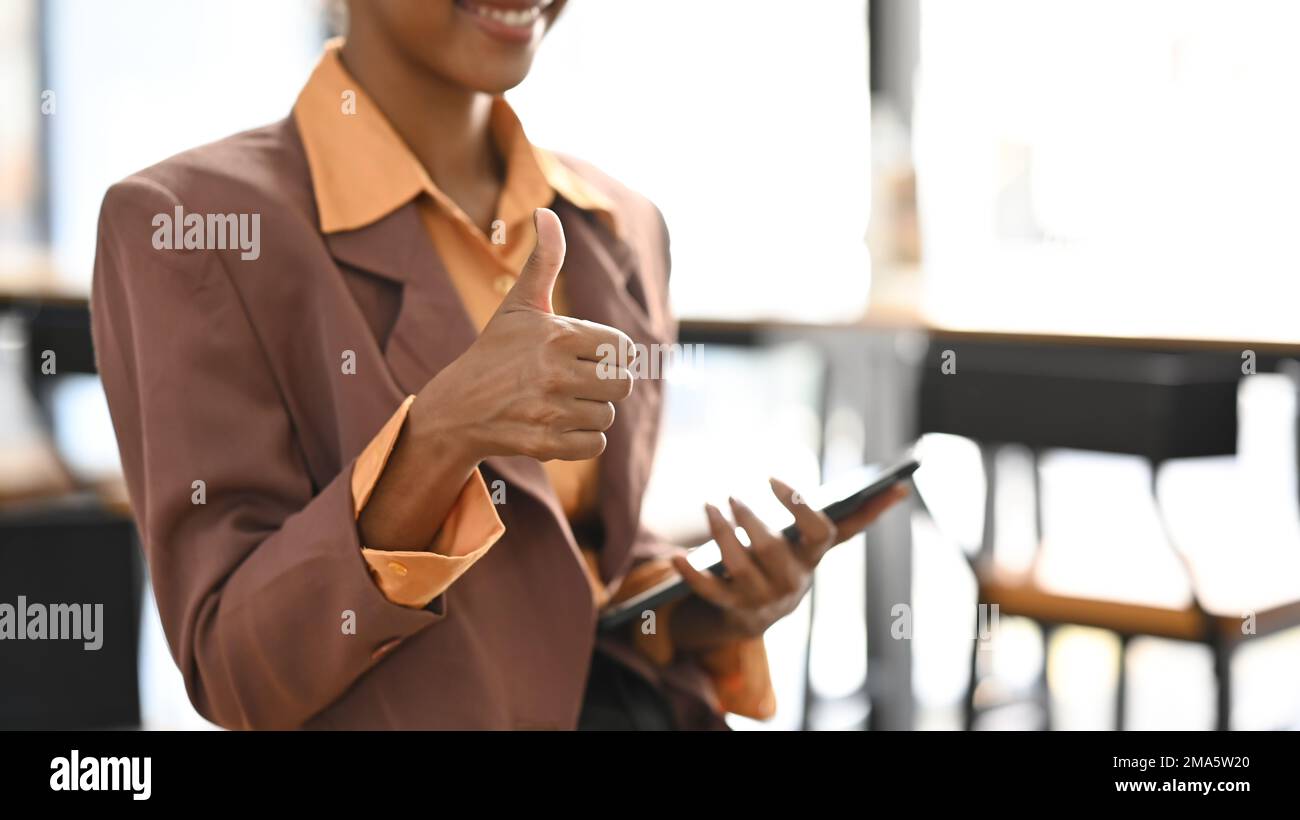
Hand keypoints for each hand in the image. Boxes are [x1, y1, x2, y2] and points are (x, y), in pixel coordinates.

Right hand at [411, 208, 634, 463]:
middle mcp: (555, 373)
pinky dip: (582, 439)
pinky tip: (557, 424)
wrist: (455, 408)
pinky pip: (594, 444)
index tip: (586, 355)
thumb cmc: (495, 352)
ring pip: (608, 416)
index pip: (624, 348)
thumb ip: (544, 260)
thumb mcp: (519, 305)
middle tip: (577, 381)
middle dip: (604, 385)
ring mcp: (549, 411)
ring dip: (591, 412)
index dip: (610, 353)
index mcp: (558, 335)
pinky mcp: (544, 444)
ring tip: (562, 402)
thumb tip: (546, 212)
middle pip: (622, 385)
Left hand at [671, 479, 908, 643]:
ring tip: (709, 507)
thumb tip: (900, 488)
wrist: (756, 615)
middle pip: (773, 551)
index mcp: (813, 560)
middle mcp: (791, 583)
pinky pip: (710, 594)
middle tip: (732, 496)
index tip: (774, 479)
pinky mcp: (732, 611)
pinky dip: (692, 576)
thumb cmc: (789, 563)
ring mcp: (761, 600)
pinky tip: (676, 557)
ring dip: (721, 536)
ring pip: (739, 568)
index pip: (820, 533)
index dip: (799, 506)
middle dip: (750, 521)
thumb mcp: (815, 542)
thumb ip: (854, 518)